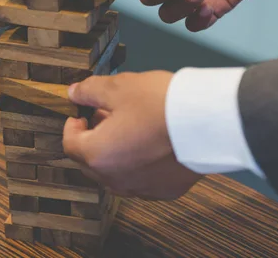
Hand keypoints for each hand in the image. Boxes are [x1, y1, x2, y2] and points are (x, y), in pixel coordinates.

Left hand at [63, 72, 200, 198]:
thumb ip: (91, 91)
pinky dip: (139, 164)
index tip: (81, 113)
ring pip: (116, 174)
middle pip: (91, 162)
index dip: (72, 125)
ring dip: (115, 153)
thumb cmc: (160, 103)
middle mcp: (116, 179)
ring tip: (130, 127)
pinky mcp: (166, 190)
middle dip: (93, 139)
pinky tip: (151, 143)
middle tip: (105, 116)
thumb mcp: (120, 87)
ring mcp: (142, 188)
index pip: (70, 144)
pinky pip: (142, 180)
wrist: (207, 121)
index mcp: (99, 155)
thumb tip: (74, 93)